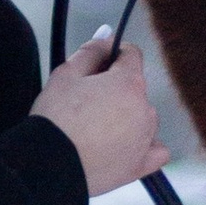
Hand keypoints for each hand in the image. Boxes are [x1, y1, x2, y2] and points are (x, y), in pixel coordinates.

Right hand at [32, 32, 167, 199]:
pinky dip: (144, 146)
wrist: (49, 165)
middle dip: (115, 90)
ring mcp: (146, 138)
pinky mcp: (141, 165)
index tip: (98, 66)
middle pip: (136, 89)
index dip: (112, 56)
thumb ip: (91, 51)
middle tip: (86, 102)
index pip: (132, 55)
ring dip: (127, 117)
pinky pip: (156, 151)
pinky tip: (125, 146)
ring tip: (96, 130)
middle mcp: (145, 109)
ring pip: (143, 118)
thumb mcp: (65, 74)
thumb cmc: (55, 120)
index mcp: (129, 83)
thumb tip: (107, 38)